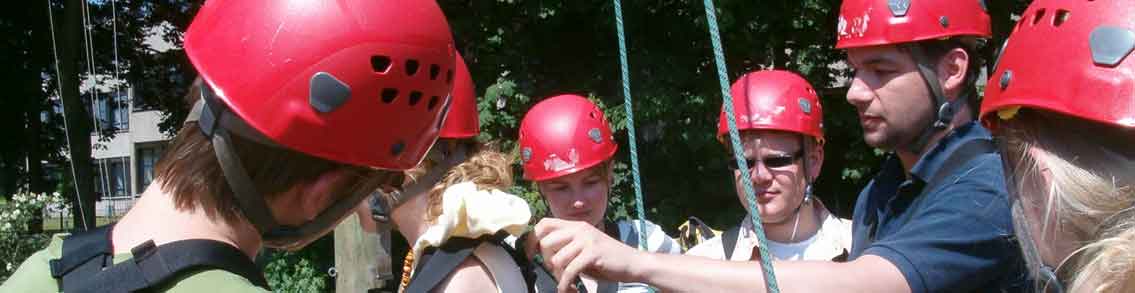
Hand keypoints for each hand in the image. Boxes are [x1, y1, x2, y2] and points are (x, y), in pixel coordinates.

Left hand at [525, 218, 645, 291]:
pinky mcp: (593, 253)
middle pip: (546, 242)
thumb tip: (539, 252)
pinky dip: (566, 284)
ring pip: (556, 259)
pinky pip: (569, 270)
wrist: (633, 263)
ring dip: (558, 276)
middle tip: (556, 273)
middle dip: (546, 261)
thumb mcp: (583, 246)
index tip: (529, 255)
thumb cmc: (606, 259)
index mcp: (575, 225)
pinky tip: (570, 289)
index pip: (544, 224)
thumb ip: (565, 245)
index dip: (532, 239)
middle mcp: (579, 229)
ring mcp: (587, 240)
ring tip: (566, 283)